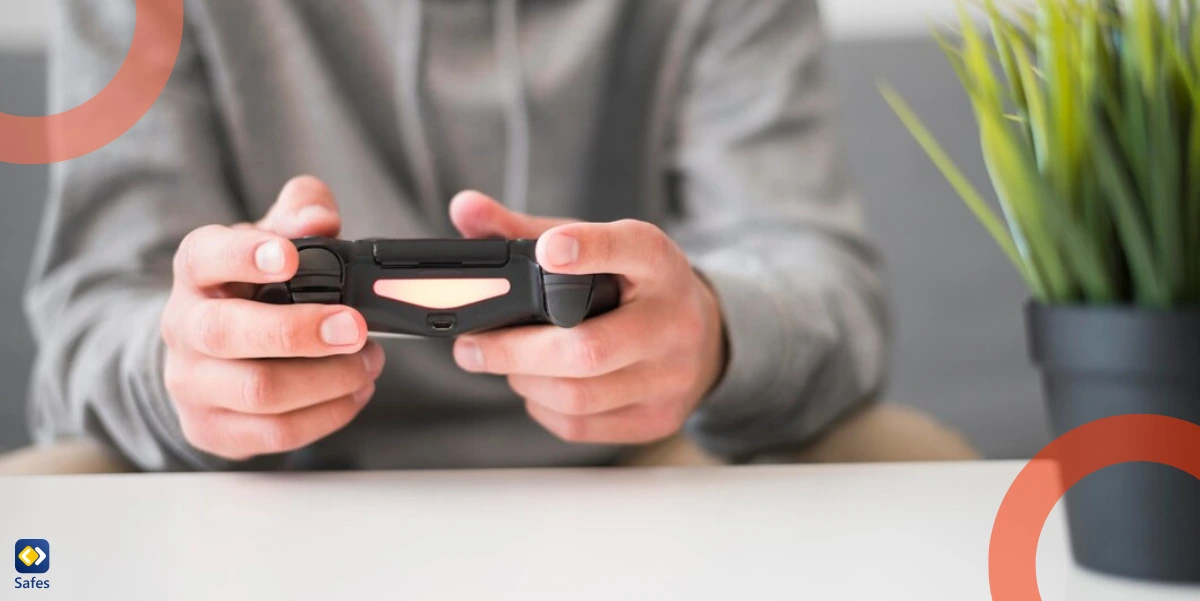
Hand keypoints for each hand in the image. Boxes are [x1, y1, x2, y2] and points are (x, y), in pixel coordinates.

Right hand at [161, 176, 383, 460]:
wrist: (208, 355)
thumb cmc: (250, 290)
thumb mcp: (273, 242)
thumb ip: (300, 217)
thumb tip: (319, 218)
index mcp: (196, 272)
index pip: (205, 257)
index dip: (245, 256)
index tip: (290, 257)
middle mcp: (183, 327)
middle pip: (229, 333)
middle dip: (300, 332)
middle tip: (355, 327)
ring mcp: (192, 383)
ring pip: (258, 391)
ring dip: (328, 380)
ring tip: (368, 362)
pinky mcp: (212, 428)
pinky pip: (274, 433)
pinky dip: (327, 415)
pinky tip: (355, 392)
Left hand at [449, 191, 727, 443]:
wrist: (702, 337)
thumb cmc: (632, 286)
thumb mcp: (593, 247)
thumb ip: (525, 229)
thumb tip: (465, 208)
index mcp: (659, 264)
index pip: (632, 249)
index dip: (590, 249)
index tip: (550, 249)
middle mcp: (673, 321)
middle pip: (588, 348)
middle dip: (515, 350)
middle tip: (469, 347)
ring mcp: (670, 377)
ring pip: (578, 395)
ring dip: (524, 381)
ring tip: (505, 364)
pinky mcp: (657, 418)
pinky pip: (582, 425)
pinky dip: (543, 407)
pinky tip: (538, 387)